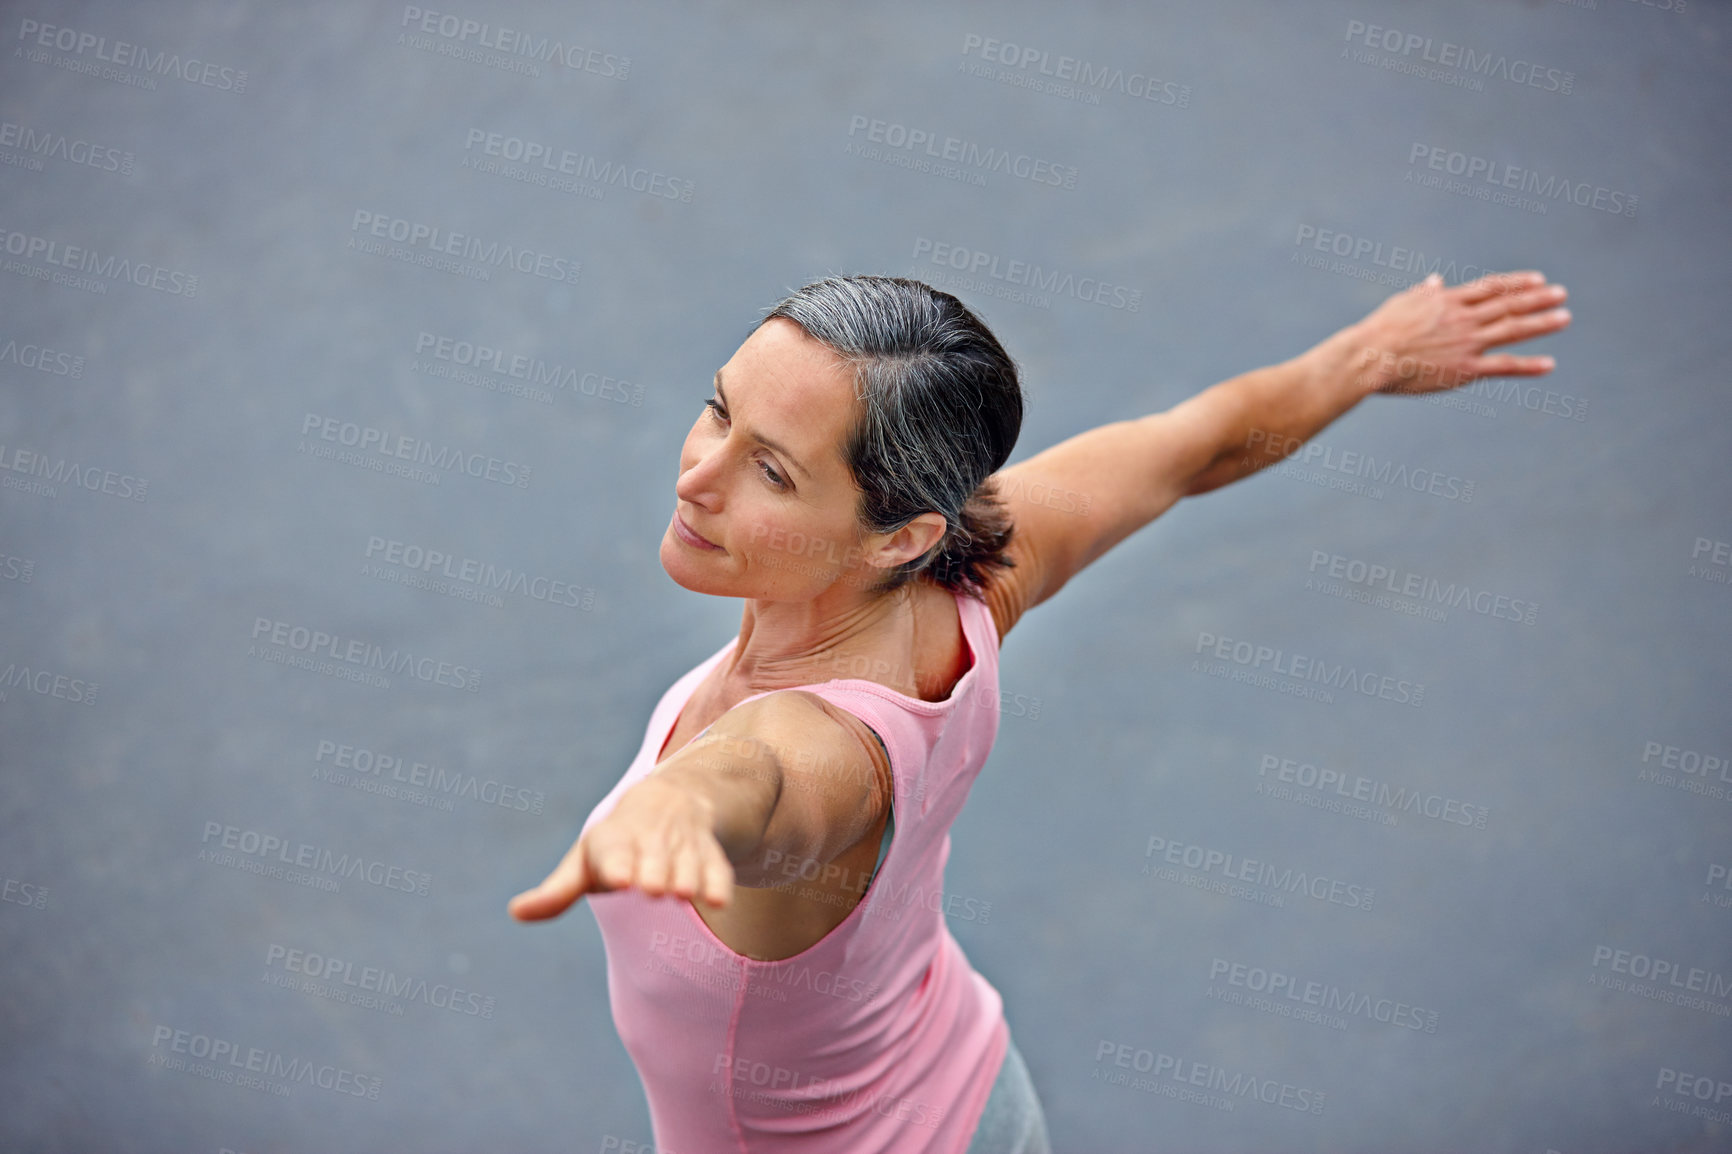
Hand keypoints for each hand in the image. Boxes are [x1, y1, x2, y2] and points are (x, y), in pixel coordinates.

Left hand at [507, 775, 735, 921]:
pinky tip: (720, 900)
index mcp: (614, 841)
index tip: (619, 879)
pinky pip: (717, 867)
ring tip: (682, 893)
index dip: (619, 865)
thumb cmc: (618, 843)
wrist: (671, 799)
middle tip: (652, 888)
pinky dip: (718, 882)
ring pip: (687, 862)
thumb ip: (557, 892)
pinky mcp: (710, 855)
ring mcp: (683, 846)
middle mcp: (651, 840)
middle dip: (654, 871)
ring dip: (686, 876)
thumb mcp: (585, 861)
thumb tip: (515, 913)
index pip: (616, 853)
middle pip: (654, 859)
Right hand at [1347, 270, 1570, 395]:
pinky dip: (1529, 366)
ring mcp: (1468, 343)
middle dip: (1538, 298)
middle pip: (1509, 304)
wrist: (1370, 356)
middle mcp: (1465, 318)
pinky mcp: (1465, 369)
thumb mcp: (1402, 303)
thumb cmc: (1379, 330)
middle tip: (1562, 294)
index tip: (1538, 279)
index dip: (1517, 283)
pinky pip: (1504, 366)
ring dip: (1542, 322)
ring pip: (1513, 329)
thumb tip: (1436, 280)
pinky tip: (1549, 364)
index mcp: (1449, 301)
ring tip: (1564, 317)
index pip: (1492, 287)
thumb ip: (1425, 292)